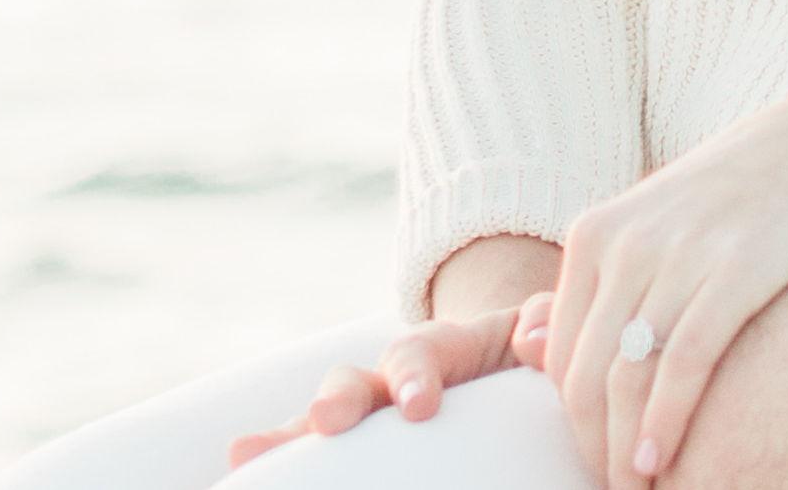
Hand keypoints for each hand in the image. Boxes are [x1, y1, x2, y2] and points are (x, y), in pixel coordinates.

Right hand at [216, 306, 529, 467]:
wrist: (513, 369)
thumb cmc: (531, 353)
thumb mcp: (544, 330)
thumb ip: (546, 324)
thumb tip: (538, 340)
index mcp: (442, 348)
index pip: (420, 352)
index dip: (415, 375)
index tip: (418, 407)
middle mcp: (392, 378)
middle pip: (354, 381)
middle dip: (339, 400)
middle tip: (327, 424)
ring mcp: (371, 412)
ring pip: (323, 417)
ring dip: (290, 433)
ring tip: (246, 453)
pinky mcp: (365, 445)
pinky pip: (318, 454)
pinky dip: (284, 457)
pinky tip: (242, 464)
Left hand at [540, 74, 787, 488]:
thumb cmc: (744, 199)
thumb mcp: (657, 228)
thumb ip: (596, 285)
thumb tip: (525, 343)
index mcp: (595, 233)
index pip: (558, 356)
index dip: (572, 424)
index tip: (596, 459)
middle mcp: (626, 241)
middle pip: (584, 376)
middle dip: (592, 448)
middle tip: (615, 488)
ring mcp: (682, 253)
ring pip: (627, 379)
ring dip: (624, 452)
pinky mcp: (738, 267)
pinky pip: (684, 363)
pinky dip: (666, 422)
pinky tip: (662, 463)